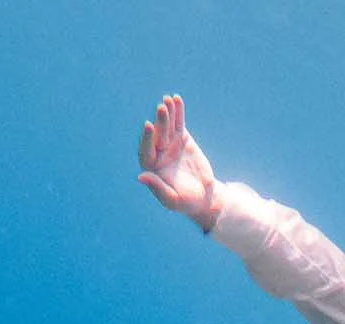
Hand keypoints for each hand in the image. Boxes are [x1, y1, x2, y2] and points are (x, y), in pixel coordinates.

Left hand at [137, 93, 221, 231]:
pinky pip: (178, 123)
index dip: (146, 138)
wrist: (204, 196)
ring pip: (166, 126)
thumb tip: (140, 176)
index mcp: (150, 167)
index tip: (148, 126)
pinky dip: (178, 112)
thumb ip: (157, 188)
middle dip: (160, 122)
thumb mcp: (172, 199)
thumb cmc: (186, 202)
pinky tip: (177, 99)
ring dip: (167, 113)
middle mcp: (157, 153)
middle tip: (162, 108)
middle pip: (156, 134)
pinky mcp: (181, 138)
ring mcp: (169, 144)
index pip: (145, 150)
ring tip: (169, 100)